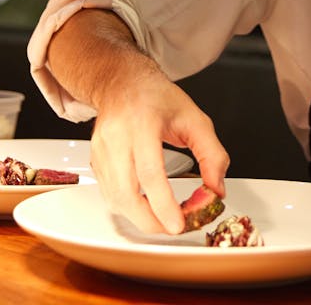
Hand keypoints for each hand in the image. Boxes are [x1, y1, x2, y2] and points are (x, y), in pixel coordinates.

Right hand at [89, 73, 229, 233]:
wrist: (122, 83)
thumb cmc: (157, 98)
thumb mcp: (196, 118)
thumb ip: (212, 154)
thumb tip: (216, 188)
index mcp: (143, 123)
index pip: (150, 172)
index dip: (163, 203)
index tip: (178, 223)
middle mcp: (117, 137)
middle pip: (126, 192)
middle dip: (150, 221)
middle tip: (173, 228)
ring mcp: (101, 150)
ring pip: (115, 198)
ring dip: (140, 218)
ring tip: (163, 218)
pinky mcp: (95, 161)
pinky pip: (109, 194)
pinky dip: (128, 208)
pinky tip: (145, 207)